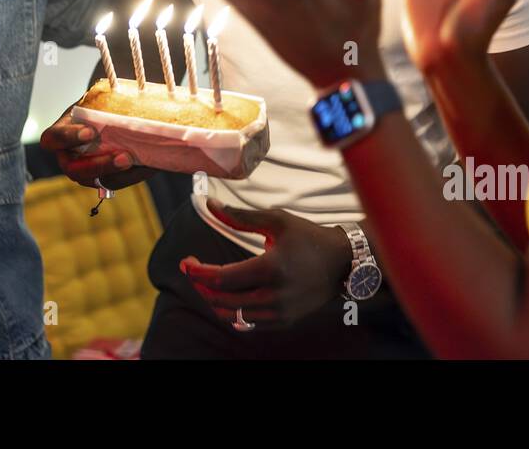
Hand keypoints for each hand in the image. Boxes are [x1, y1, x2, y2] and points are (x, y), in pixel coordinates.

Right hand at [38, 106, 155, 189]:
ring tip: (138, 161)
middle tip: (125, 157)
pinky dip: (132, 175)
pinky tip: (148, 165)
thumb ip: (104, 103)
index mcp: (60, 134)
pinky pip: (115, 182)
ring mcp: (84, 172)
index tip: (91, 132)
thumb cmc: (98, 105)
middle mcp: (67, 157)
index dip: (69, 137)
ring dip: (119, 173)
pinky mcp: (102, 179)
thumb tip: (131, 102)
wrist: (108, 115)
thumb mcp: (96, 99)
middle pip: (74, 169)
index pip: (53, 138)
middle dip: (100, 165)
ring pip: (97, 181)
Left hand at [181, 199, 351, 328]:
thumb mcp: (276, 220)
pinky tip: (227, 297)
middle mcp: (274, 296)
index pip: (222, 278)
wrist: (342, 262)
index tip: (186, 262)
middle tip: (193, 271)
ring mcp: (280, 313)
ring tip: (208, 283)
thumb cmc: (308, 237)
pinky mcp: (284, 322)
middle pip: (223, 301)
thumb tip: (209, 205)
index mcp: (270, 268)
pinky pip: (249, 324)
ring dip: (214, 301)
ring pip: (233, 317)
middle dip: (201, 286)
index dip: (199, 272)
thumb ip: (239, 216)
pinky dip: (232, 312)